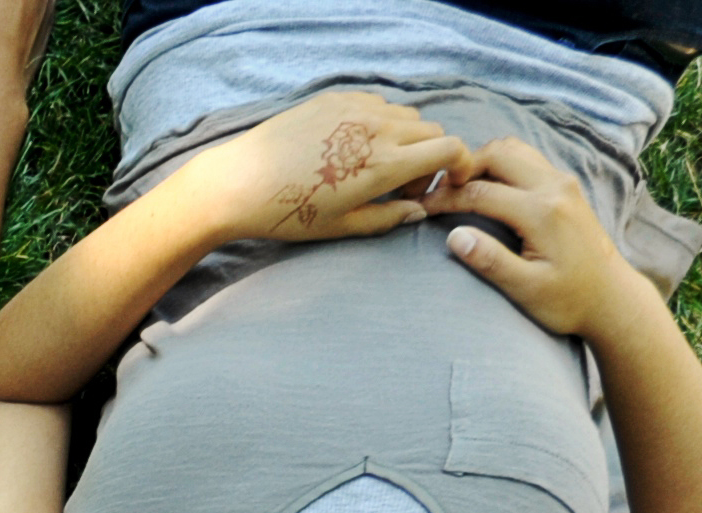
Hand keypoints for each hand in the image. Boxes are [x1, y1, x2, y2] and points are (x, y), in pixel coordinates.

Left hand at [187, 90, 468, 244]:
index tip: (452, 179)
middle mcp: (377, 128)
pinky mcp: (335, 97)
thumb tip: (419, 211)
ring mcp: (356, 108)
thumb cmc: (289, 213)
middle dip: (431, 156)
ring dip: (406, 138)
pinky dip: (379, 122)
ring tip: (376, 166)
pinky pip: (376, 103)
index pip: (451, 148)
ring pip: (405, 114)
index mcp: (385, 164)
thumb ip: (390, 217)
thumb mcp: (344, 226)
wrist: (239, 183)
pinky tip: (352, 146)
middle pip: (432, 130)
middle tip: (403, 184)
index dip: (462, 163)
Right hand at [430, 134, 636, 337]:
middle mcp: (555, 187)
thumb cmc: (569, 301)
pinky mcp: (566, 186)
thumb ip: (490, 261)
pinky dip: (501, 164)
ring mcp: (563, 182)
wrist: (612, 297)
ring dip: (483, 162)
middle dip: (462, 168)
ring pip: (513, 149)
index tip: (420, 207)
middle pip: (497, 154)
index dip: (445, 198)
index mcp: (542, 212)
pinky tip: (487, 187)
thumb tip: (454, 236)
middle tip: (438, 191)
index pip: (480, 192)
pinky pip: (527, 158)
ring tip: (460, 188)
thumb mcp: (526, 290)